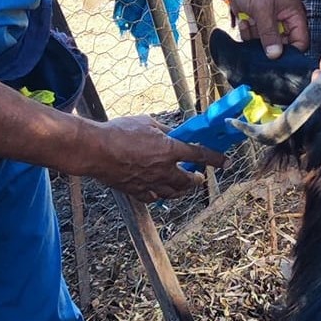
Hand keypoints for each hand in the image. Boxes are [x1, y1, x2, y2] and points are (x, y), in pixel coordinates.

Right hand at [81, 114, 222, 200]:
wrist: (95, 150)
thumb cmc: (118, 132)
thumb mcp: (146, 122)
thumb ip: (164, 129)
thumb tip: (173, 133)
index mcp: (169, 150)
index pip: (200, 155)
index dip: (215, 159)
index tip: (225, 162)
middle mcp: (163, 170)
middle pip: (188, 180)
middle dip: (197, 179)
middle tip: (200, 177)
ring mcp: (150, 183)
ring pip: (174, 192)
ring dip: (183, 190)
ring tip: (185, 186)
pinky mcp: (137, 191)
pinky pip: (155, 198)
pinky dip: (162, 195)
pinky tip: (162, 192)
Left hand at [227, 0, 309, 57]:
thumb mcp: (263, 9)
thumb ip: (270, 33)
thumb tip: (275, 55)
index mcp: (295, 14)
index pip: (300, 41)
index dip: (291, 51)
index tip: (276, 58)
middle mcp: (285, 21)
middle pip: (282, 45)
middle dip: (267, 44)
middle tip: (257, 39)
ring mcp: (271, 24)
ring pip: (266, 44)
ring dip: (255, 37)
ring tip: (249, 21)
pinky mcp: (258, 25)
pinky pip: (254, 39)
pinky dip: (247, 32)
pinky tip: (244, 19)